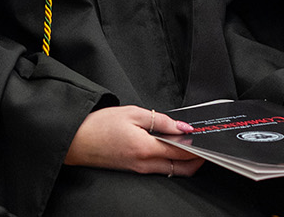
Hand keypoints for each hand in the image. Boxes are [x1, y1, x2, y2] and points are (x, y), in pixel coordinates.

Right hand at [64, 105, 204, 175]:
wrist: (76, 140)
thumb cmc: (100, 125)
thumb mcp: (133, 113)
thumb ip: (160, 120)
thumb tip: (182, 127)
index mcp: (146, 149)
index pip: (181, 152)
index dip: (197, 147)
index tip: (207, 140)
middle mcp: (144, 164)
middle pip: (180, 168)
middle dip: (196, 160)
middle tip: (205, 146)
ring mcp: (139, 170)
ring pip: (170, 170)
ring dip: (183, 161)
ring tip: (190, 144)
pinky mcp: (133, 170)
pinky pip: (159, 169)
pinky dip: (170, 161)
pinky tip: (171, 149)